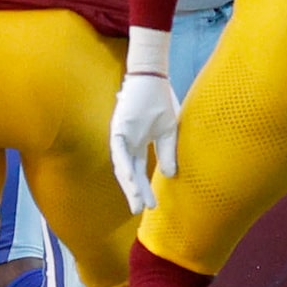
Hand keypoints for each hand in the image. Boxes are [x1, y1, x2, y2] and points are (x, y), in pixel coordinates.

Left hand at [109, 55, 180, 212]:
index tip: (152, 206)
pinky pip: (119, 149)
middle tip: (139, 211)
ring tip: (135, 198)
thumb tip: (168, 175)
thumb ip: (167, 152)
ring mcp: (120, 136)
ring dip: (128, 181)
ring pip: (121, 164)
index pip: (139, 171)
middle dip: (134, 191)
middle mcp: (126, 144)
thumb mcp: (168, 131)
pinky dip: (123, 163)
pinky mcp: (118, 127)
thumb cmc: (160, 99)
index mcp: (138, 144)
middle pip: (129, 173)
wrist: (152, 76)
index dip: (144, 188)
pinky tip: (128, 176)